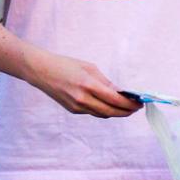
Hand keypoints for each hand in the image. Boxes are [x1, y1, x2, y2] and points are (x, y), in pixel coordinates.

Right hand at [26, 51, 140, 117]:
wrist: (41, 71)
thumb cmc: (65, 65)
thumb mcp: (89, 68)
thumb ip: (106, 82)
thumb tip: (121, 93)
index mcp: (88, 85)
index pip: (114, 100)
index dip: (129, 104)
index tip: (139, 103)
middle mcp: (82, 99)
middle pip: (110, 111)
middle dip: (126, 111)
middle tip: (136, 108)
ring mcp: (76, 107)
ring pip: (102, 114)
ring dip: (116, 113)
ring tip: (127, 107)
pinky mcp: (73, 110)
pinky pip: (93, 112)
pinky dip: (104, 110)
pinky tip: (111, 106)